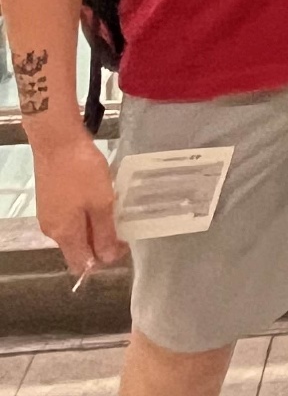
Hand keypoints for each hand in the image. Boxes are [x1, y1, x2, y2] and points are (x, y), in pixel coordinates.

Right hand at [32, 131, 123, 275]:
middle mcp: (51, 229)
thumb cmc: (82, 171)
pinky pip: (68, 216)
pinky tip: (97, 196)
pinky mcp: (49, 199)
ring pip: (74, 230)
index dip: (103, 259)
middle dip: (100, 241)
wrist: (57, 140)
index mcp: (64, 234)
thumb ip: (104, 232)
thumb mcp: (101, 202)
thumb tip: (106, 259)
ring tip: (112, 207)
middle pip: (77, 248)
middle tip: (121, 223)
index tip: (123, 243)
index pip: (81, 264)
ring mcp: (48, 213)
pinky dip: (84, 212)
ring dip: (93, 225)